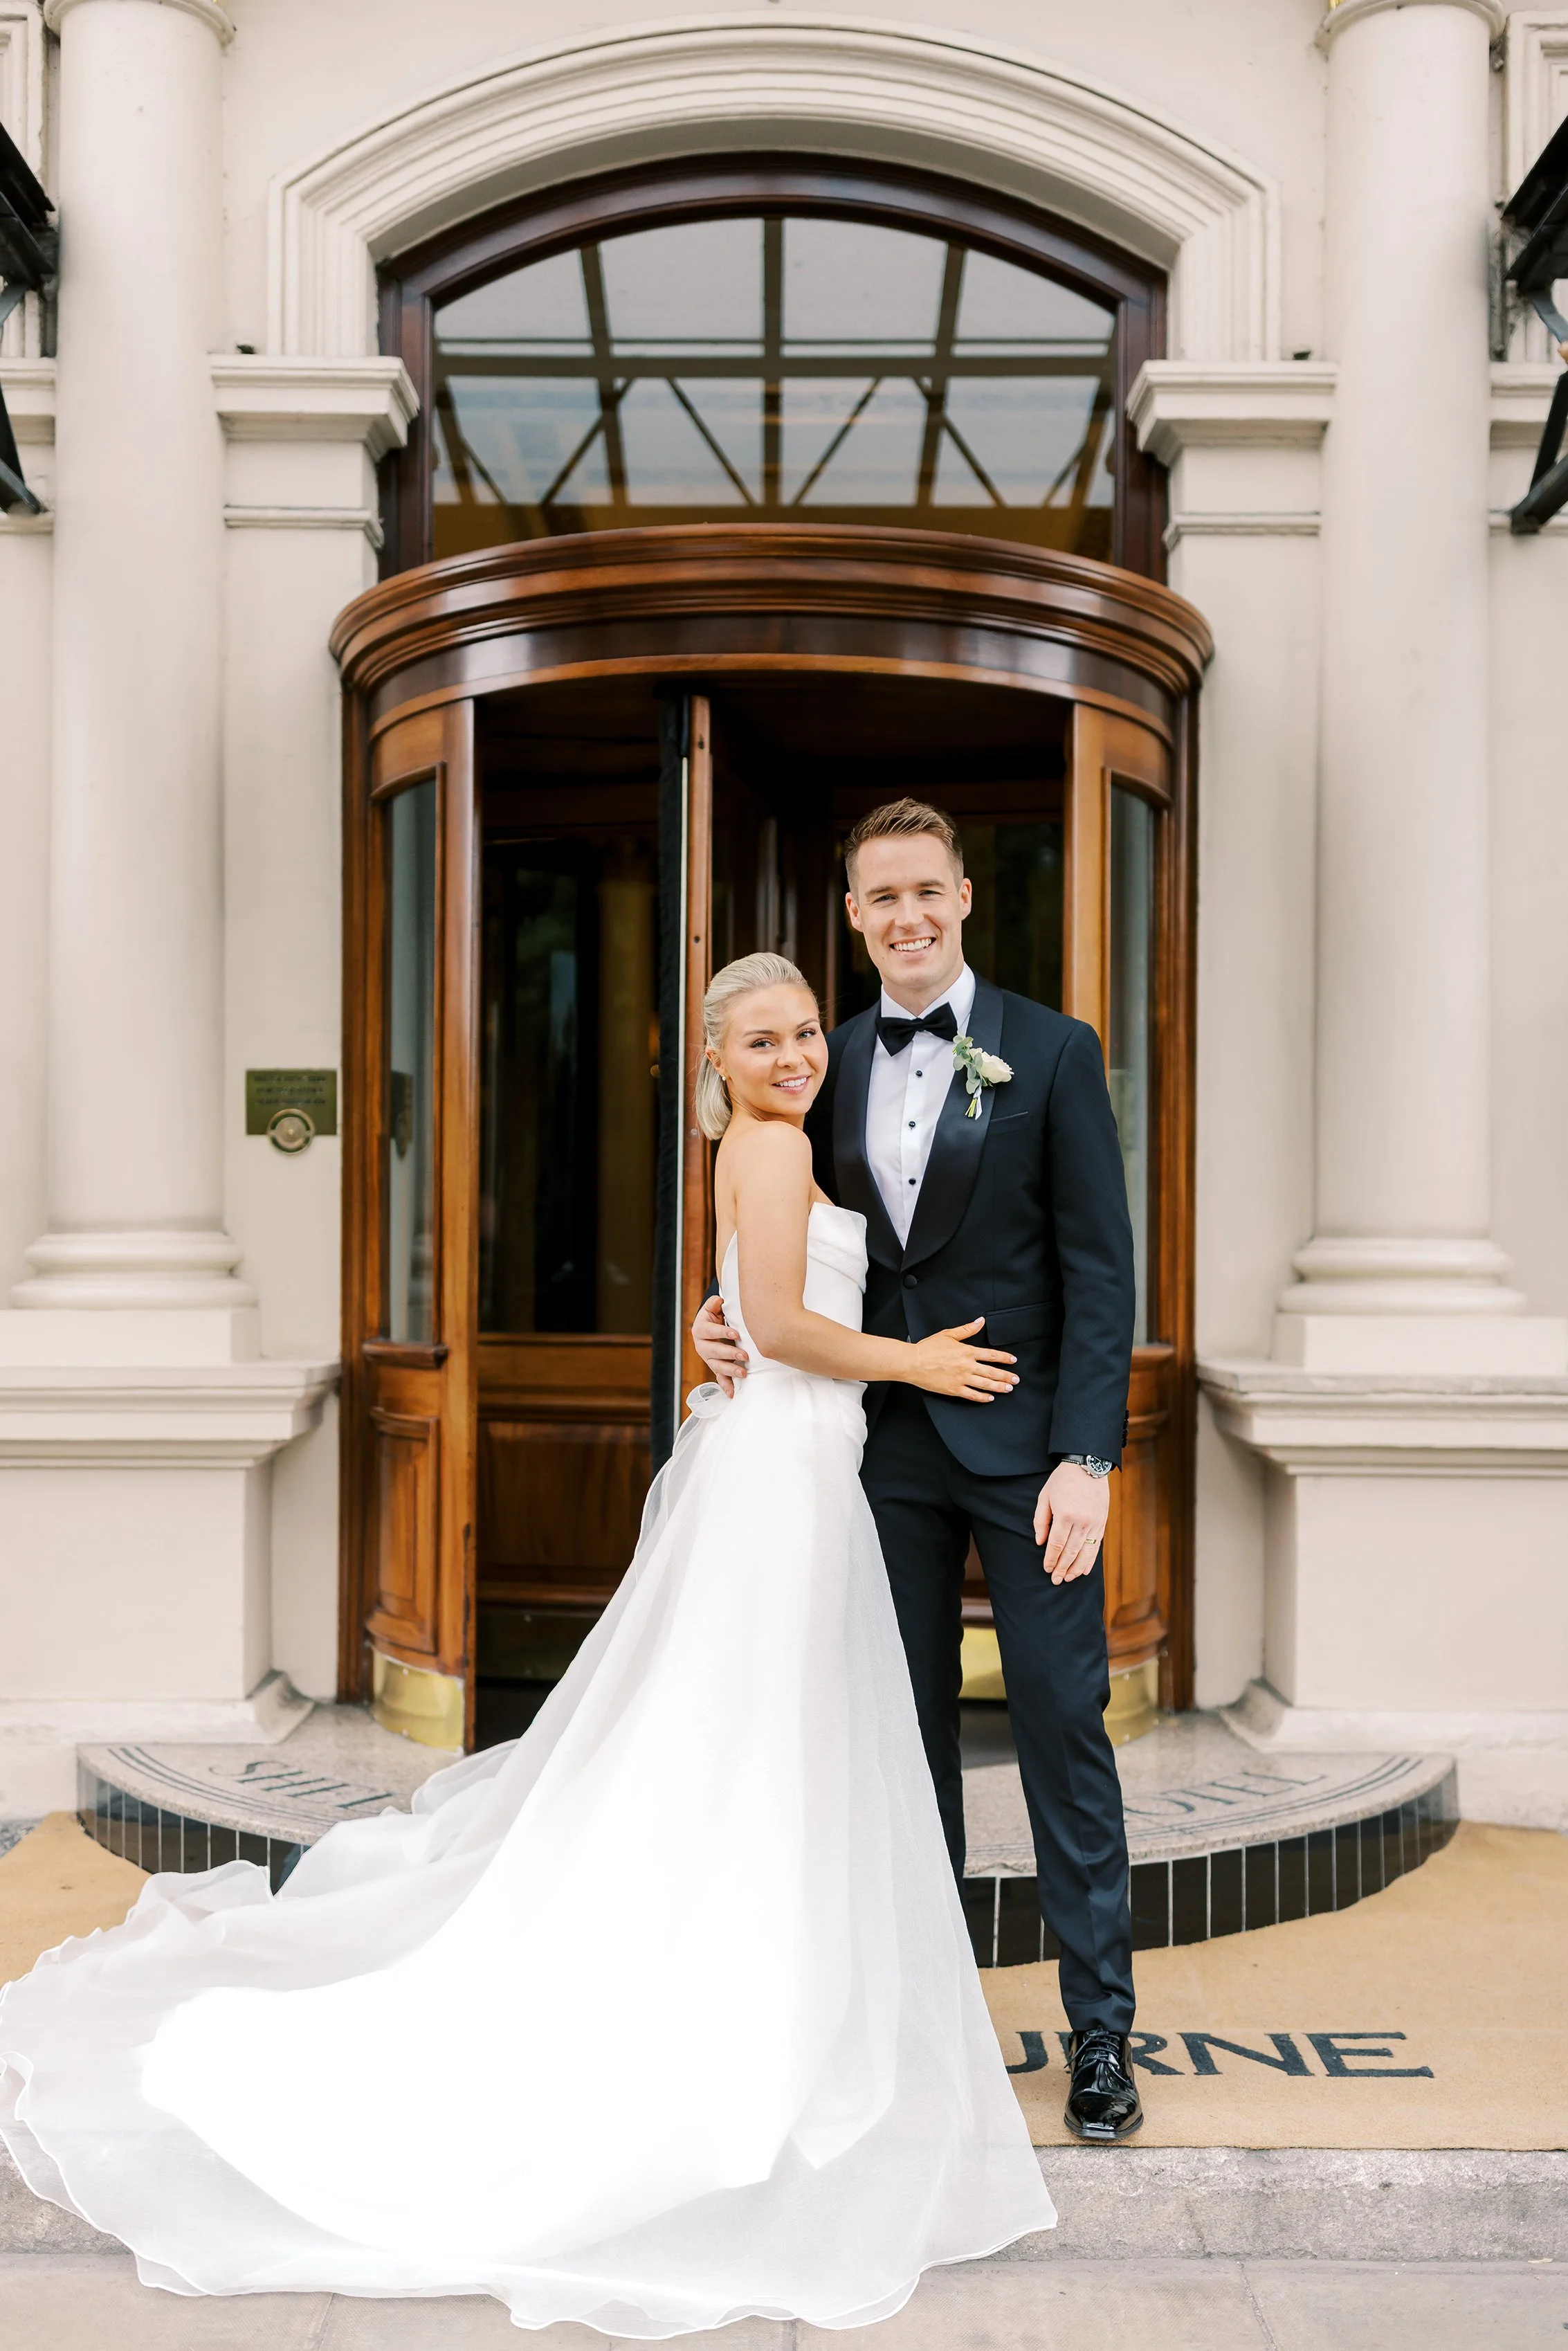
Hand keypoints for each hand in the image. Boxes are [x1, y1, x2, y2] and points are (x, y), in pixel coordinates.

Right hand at [691, 1293, 748, 1397]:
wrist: (713, 1325)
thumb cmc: (717, 1315)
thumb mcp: (714, 1307)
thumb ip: (715, 1303)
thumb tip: (718, 1300)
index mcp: (700, 1329)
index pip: (710, 1331)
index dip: (722, 1332)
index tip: (736, 1333)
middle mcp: (702, 1346)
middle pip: (714, 1351)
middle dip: (729, 1353)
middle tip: (745, 1355)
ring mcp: (708, 1359)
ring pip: (717, 1366)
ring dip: (730, 1370)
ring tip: (743, 1373)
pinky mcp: (716, 1367)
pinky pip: (720, 1378)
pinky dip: (726, 1386)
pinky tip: (733, 1393)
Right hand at [907, 1319, 1018, 1402]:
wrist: (913, 1362)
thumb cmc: (928, 1348)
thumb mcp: (948, 1334)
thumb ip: (967, 1329)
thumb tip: (980, 1321)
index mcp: (967, 1351)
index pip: (991, 1355)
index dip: (1004, 1358)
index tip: (1013, 1360)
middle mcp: (967, 1366)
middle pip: (992, 1372)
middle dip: (1006, 1376)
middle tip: (1015, 1379)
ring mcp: (961, 1379)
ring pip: (985, 1384)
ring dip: (999, 1387)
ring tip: (1008, 1389)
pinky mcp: (954, 1389)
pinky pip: (972, 1395)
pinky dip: (982, 1397)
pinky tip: (989, 1398)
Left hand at [1033, 1460, 1109, 1583]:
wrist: (1088, 1464)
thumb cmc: (1062, 1480)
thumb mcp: (1045, 1496)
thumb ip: (1040, 1521)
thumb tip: (1040, 1543)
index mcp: (1064, 1514)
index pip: (1056, 1545)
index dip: (1050, 1560)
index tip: (1046, 1569)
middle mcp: (1081, 1521)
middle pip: (1070, 1552)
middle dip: (1062, 1568)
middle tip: (1055, 1580)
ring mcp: (1094, 1522)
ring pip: (1085, 1552)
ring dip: (1076, 1568)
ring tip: (1068, 1578)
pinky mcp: (1103, 1522)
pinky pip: (1097, 1545)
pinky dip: (1090, 1560)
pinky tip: (1084, 1570)